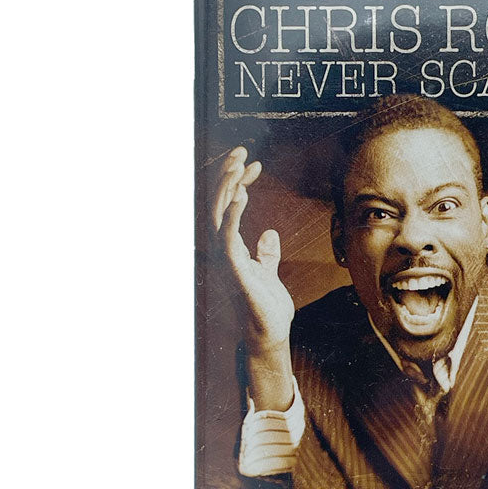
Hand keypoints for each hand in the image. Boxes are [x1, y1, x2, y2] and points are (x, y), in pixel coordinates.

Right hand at [212, 147, 295, 410]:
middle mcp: (222, 251)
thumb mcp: (269, 275)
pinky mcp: (235, 272)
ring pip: (219, 216)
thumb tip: (268, 235)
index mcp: (230, 248)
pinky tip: (242, 196)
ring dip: (228, 188)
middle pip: (218, 205)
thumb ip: (266, 255)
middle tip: (241, 151)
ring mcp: (225, 261)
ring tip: (240, 163)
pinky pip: (228, 240)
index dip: (237, 182)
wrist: (269, 337)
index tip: (254, 163)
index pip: (228, 207)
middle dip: (227, 175)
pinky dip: (233, 217)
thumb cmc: (267, 310)